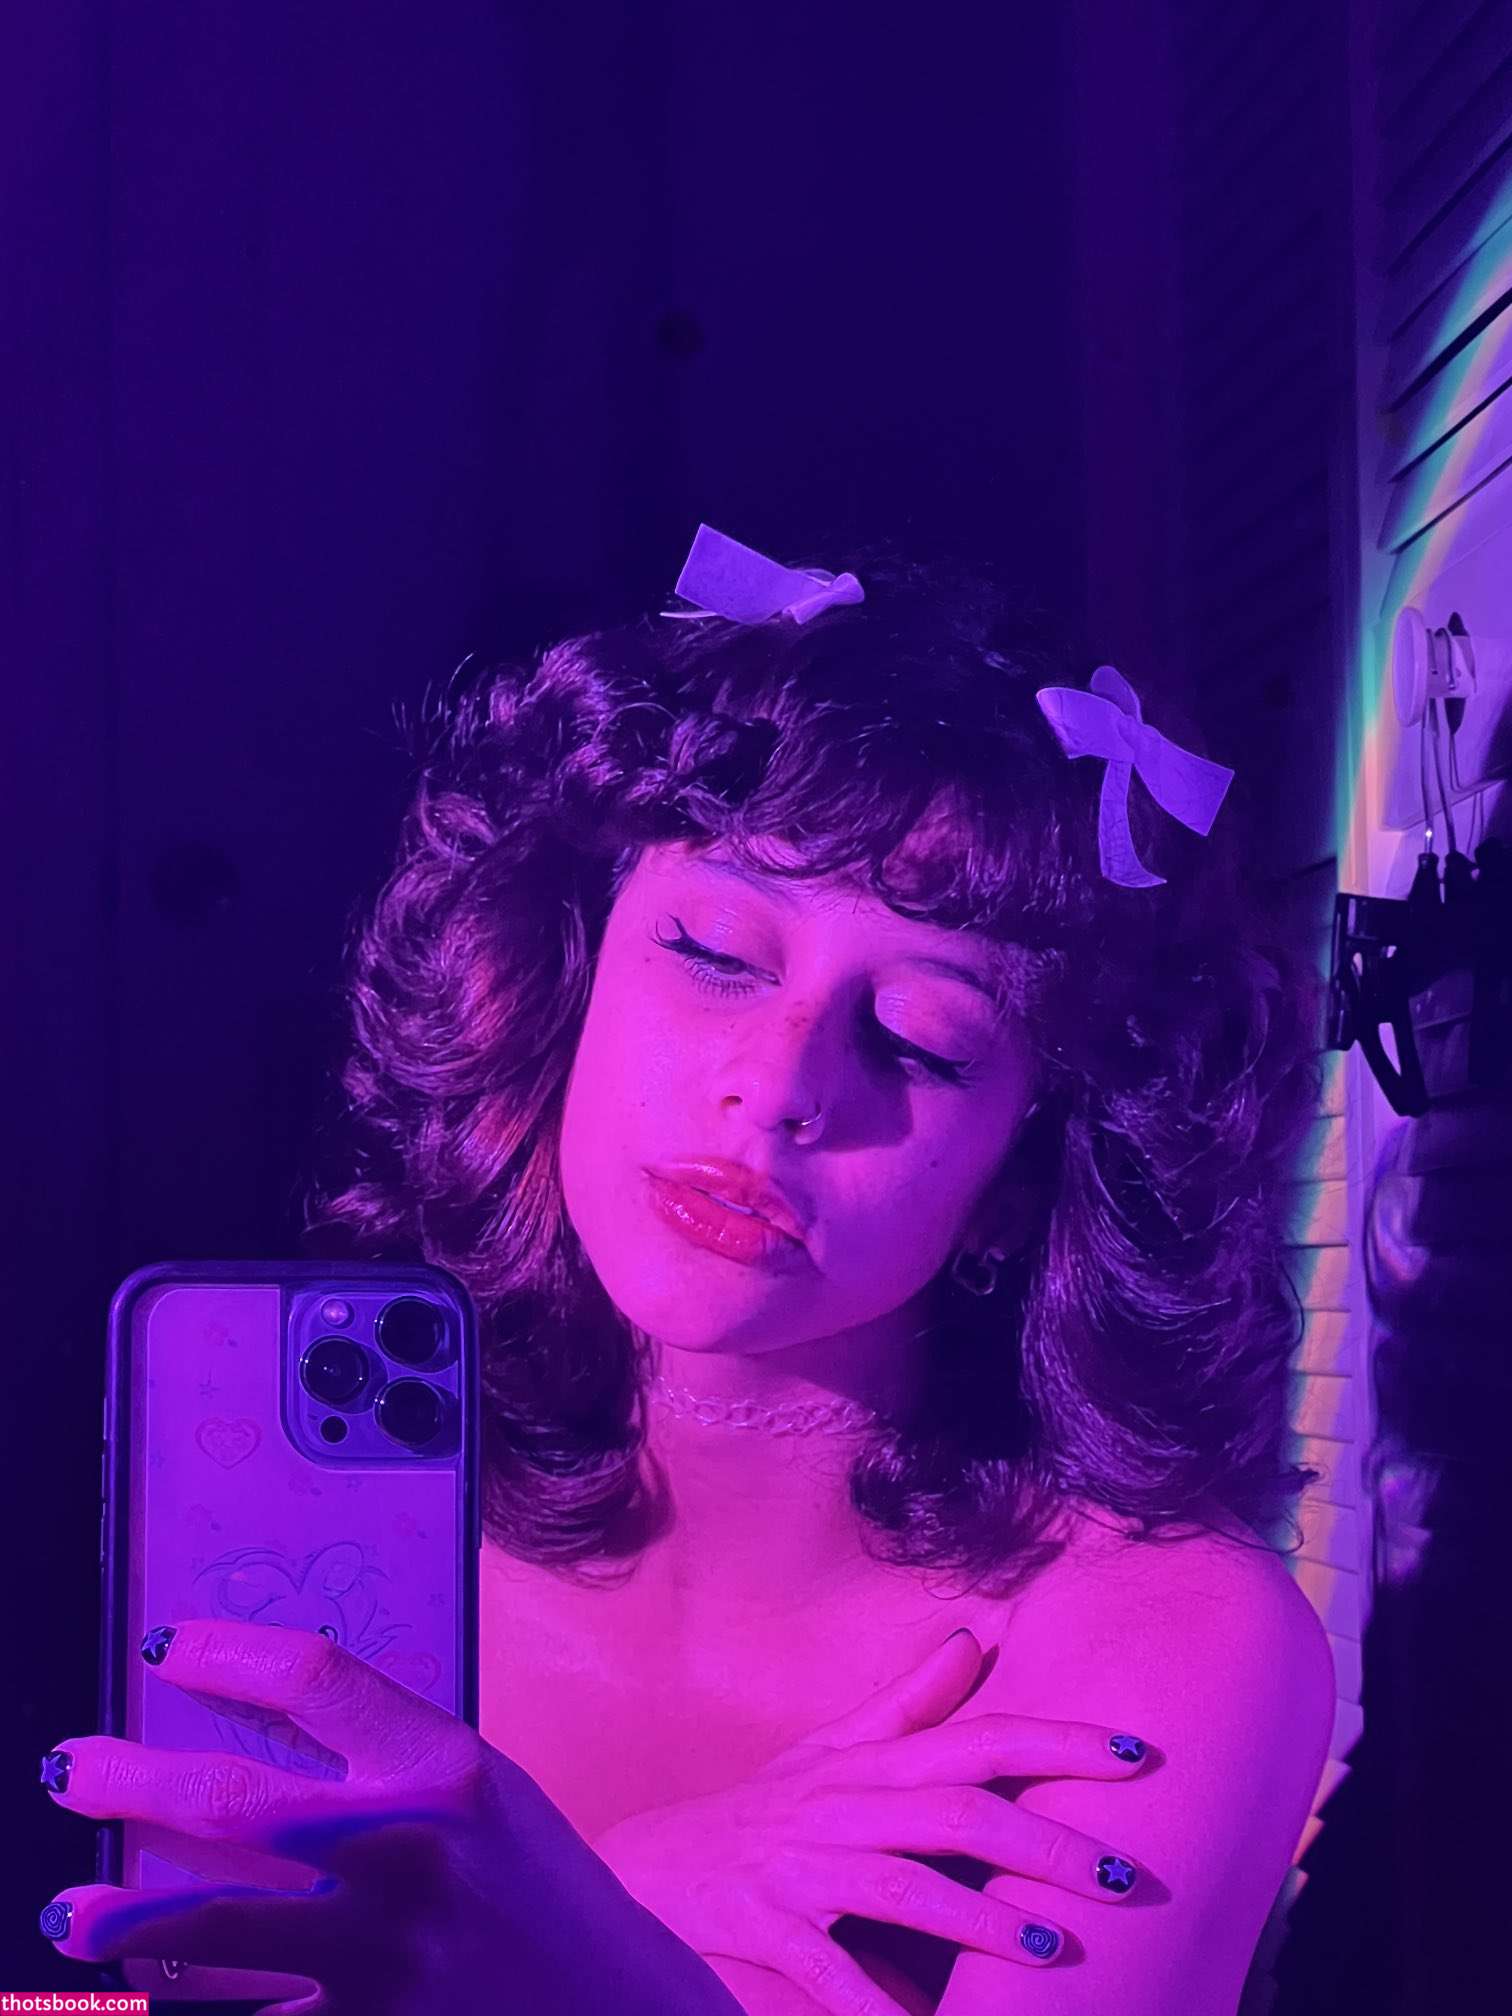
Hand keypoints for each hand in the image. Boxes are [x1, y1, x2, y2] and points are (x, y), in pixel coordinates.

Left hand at [39, 1618, 744, 2015]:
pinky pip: (252, 2015)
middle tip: (72, 1767)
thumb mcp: (483, 1792)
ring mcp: (377, 1955)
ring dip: (126, 1921)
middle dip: (134, 1780)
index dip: (229, 1652)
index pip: (316, 1678)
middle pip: (235, 1799)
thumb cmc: (538, 1886)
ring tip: (66, 1915)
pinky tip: (144, 1997)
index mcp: (445, 1769)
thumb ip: (388, 1758)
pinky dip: (190, 2004)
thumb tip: (259, 1720)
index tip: (171, 1645)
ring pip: (214, 1930)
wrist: (608, 2009)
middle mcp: (403, 1853)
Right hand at [594, 1629, 1151, 2015]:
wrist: (650, 1867)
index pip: (975, 1739)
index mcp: (866, 1765)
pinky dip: (876, 2006)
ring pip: (903, 1887)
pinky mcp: (765, 1929)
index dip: (1056, 1742)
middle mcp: (840, 1807)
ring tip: (1055, 1951)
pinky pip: (828, 1973)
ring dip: (982, 1920)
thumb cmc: (760, 1809)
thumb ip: (909, 1703)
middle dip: (1045, 1843)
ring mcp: (801, 1869)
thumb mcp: (830, 1750)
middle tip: (1123, 1876)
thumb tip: (977, 1638)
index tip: (1137, 1754)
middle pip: (956, 1813)